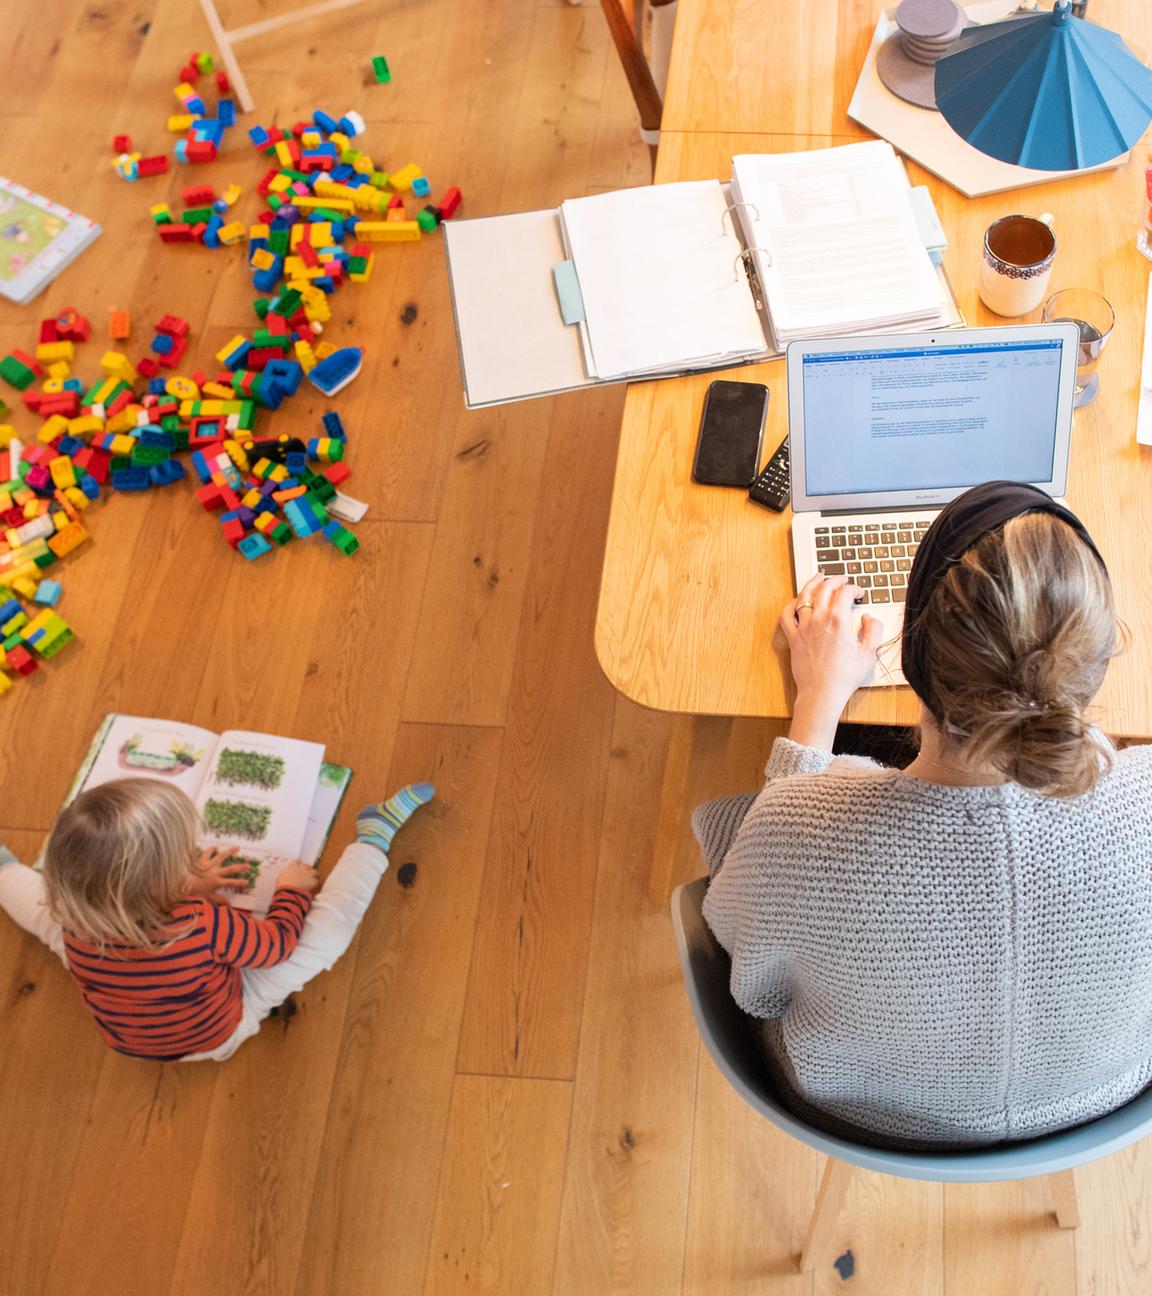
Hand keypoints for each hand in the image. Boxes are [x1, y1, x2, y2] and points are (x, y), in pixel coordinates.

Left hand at [185, 845, 250, 898]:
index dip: (240, 883)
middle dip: (240, 867)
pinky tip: (216, 847)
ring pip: (221, 857)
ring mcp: (209, 865)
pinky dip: (212, 849)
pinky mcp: (202, 860)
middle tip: (248, 865)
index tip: (247, 882)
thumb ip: (219, 900)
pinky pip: (208, 853)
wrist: (181, 884)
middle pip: (230, 869)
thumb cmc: (194, 892)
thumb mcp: (207, 898)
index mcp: (216, 882)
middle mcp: (215, 872)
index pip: (231, 883)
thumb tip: (230, 904)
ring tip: (237, 848)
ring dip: (230, 852)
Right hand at [274, 860, 319, 894]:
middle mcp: (301, 868)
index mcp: (292, 866)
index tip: (297, 866)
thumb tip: (285, 874)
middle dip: (306, 869)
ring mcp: (308, 874)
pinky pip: (316, 880)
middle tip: (304, 874)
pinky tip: (312, 886)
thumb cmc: (282, 885)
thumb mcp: (279, 877)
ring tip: (310, 879)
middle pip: (307, 866)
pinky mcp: (312, 881)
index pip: (297, 861)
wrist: (289, 891)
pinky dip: (314, 883)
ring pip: (314, 871)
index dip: (297, 864)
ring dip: (313, 875)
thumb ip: (284, 874)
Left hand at [780, 574, 884, 747]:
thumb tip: (868, 618)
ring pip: (804, 597)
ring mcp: (803, 627)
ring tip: (819, 577)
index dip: (854, 588)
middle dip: (835, 580)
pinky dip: (791, 604)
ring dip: (813, 584)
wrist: (822, 693)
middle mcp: (819, 620)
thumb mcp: (870, 653)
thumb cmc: (845, 677)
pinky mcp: (793, 638)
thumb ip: (874, 630)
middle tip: (842, 579)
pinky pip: (787, 615)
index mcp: (839, 621)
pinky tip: (797, 600)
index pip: (845, 593)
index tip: (859, 593)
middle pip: (824, 589)